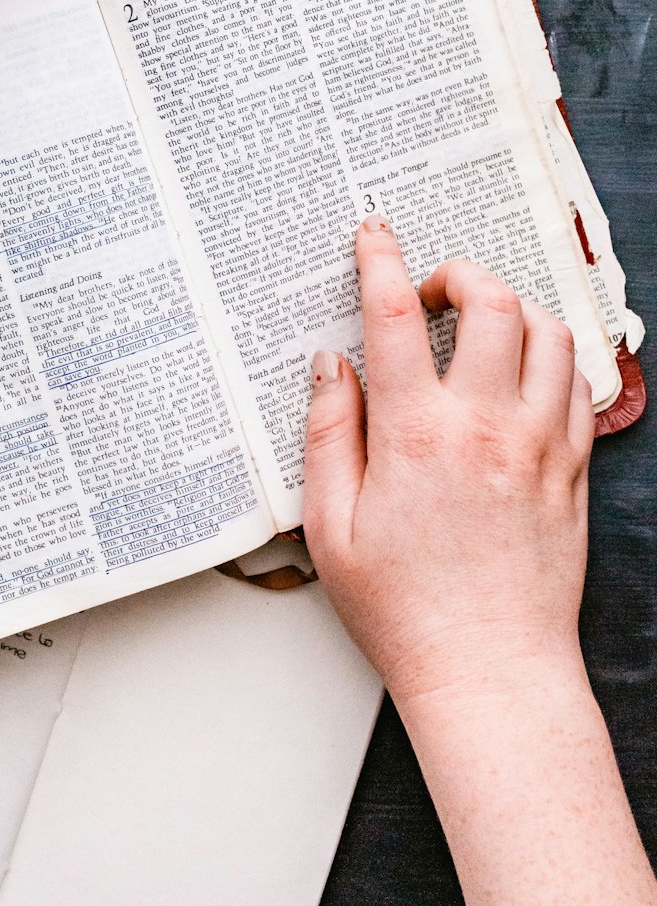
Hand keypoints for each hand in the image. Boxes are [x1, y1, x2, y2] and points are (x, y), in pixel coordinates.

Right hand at [302, 217, 594, 706]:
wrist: (489, 670)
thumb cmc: (404, 609)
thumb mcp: (330, 526)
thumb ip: (328, 433)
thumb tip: (330, 366)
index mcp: (416, 435)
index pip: (393, 316)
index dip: (380, 259)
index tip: (374, 235)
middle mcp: (485, 426)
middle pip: (490, 301)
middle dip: (458, 273)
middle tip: (430, 295)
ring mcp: (539, 444)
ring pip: (547, 331)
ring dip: (511, 309)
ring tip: (477, 330)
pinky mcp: (572, 468)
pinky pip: (576, 382)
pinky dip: (550, 356)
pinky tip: (520, 373)